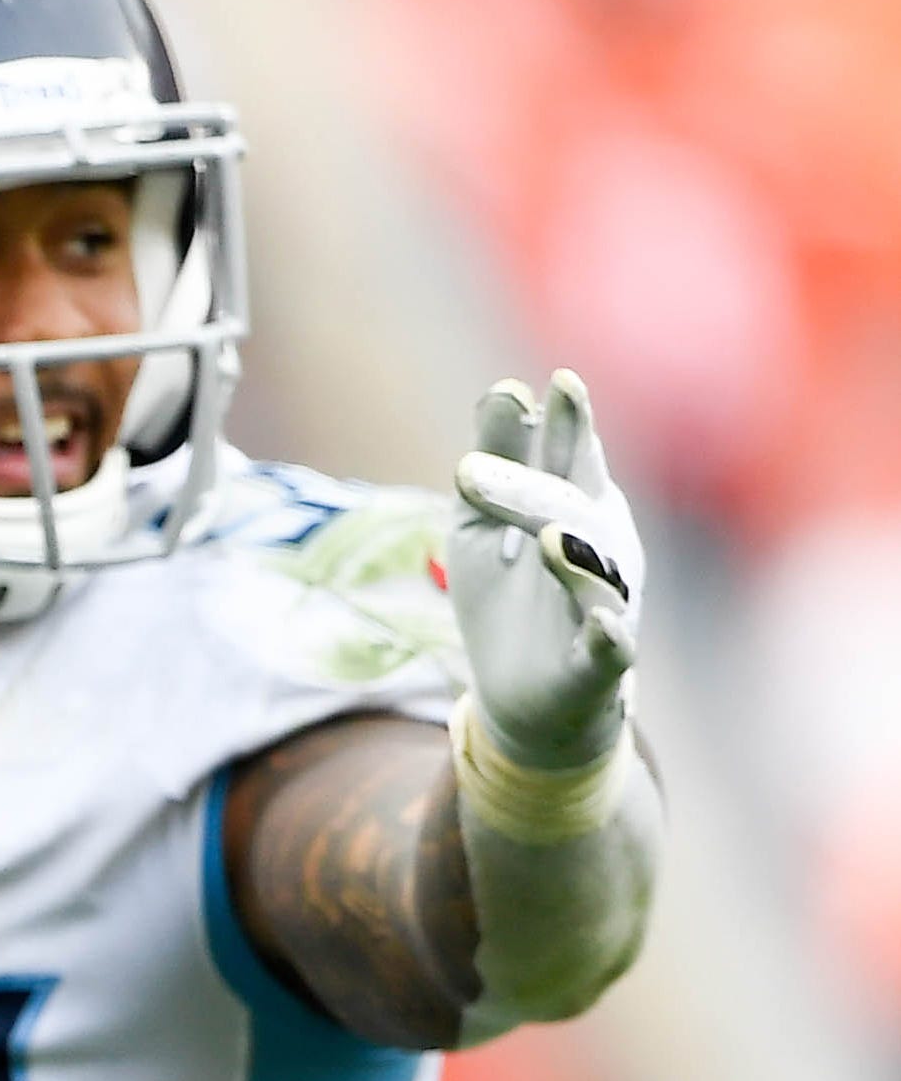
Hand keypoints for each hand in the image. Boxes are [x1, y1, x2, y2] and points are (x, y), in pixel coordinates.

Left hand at [447, 370, 641, 768]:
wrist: (520, 696)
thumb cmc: (506, 598)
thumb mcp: (481, 527)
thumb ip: (494, 462)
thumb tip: (505, 390)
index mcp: (577, 508)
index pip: (572, 460)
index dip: (569, 426)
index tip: (557, 384)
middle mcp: (603, 550)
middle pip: (573, 512)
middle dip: (530, 492)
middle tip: (470, 474)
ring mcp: (605, 605)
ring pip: (600, 576)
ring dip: (577, 558)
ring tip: (550, 539)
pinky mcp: (598, 663)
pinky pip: (611, 647)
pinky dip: (607, 635)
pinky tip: (601, 623)